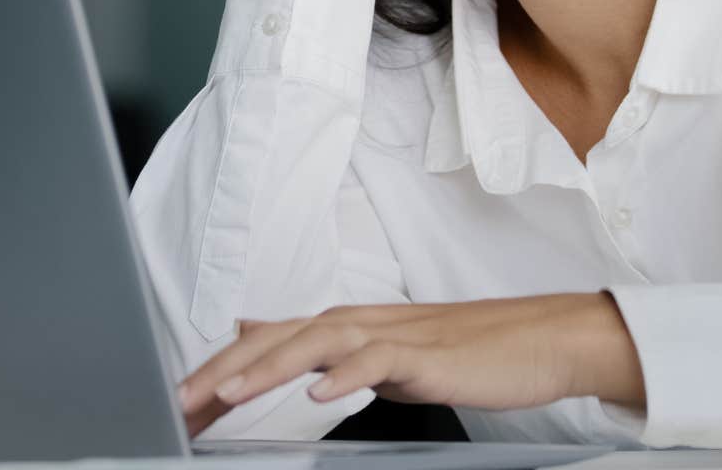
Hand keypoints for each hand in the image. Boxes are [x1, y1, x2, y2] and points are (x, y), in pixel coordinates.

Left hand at [175, 293, 645, 438]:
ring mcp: (394, 335)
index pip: (270, 340)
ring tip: (229, 391)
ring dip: (268, 366)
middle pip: (279, 338)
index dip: (222, 368)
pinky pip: (378, 362)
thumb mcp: (384, 350)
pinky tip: (318, 396)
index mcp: (348, 324)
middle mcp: (362, 321)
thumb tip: (267, 337)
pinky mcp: (426, 356)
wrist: (540, 341)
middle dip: (225, 369)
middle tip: (182, 398)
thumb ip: (327, 347)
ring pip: (317, 343)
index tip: (181, 399)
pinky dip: (345, 376)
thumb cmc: (466, 352)